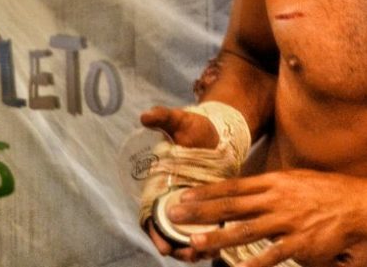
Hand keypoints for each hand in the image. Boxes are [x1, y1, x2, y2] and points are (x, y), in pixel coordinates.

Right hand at [138, 106, 219, 260]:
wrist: (215, 131)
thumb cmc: (194, 129)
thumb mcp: (181, 122)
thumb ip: (165, 118)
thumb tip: (146, 115)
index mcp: (159, 186)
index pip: (151, 217)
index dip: (156, 234)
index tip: (164, 247)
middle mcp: (172, 200)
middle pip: (169, 232)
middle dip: (176, 246)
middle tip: (189, 255)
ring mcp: (190, 205)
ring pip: (186, 234)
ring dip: (193, 247)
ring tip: (206, 255)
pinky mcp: (207, 206)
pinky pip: (204, 229)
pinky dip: (208, 240)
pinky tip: (220, 247)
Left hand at [168, 171, 366, 266]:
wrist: (361, 204)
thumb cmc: (328, 192)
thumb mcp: (298, 179)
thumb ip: (271, 186)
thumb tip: (244, 192)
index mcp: (277, 182)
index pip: (235, 187)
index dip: (207, 193)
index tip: (184, 197)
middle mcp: (279, 199)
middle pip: (234, 206)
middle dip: (202, 212)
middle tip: (175, 216)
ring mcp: (289, 222)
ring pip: (247, 230)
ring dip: (219, 237)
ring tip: (195, 243)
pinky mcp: (300, 243)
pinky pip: (273, 255)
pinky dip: (254, 263)